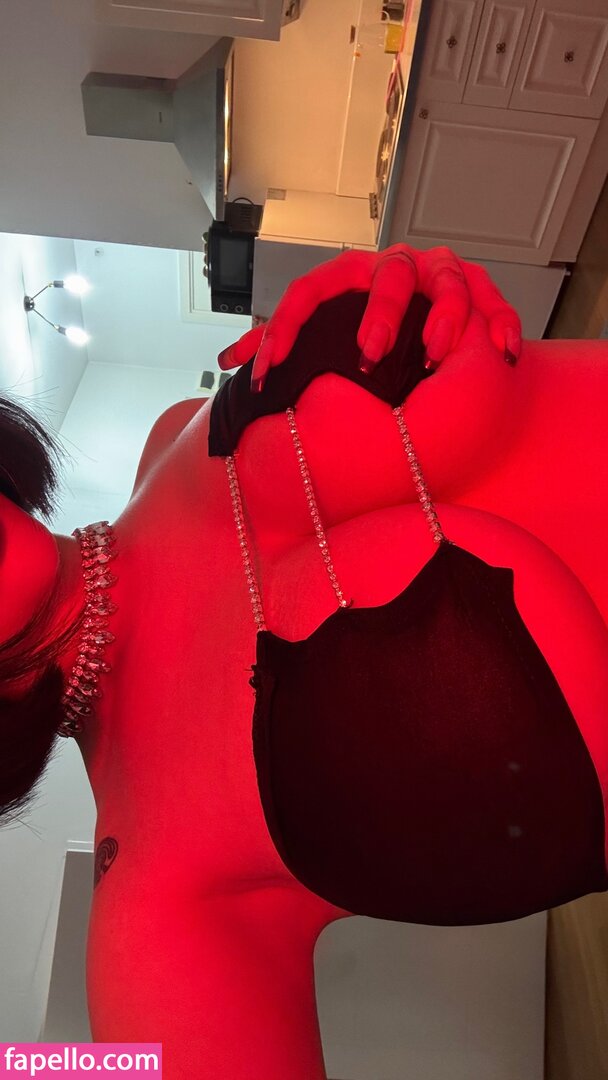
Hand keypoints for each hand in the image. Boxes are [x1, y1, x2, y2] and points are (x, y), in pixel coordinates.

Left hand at [217, 245, 521, 391]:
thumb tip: (227, 363)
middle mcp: (395, 266)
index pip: (310, 290)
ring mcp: (439, 272)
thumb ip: (279, 340)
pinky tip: (502, 350)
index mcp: (348, 274)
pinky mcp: (477, 286)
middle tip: (369, 353)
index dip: (285, 327)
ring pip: (447, 281)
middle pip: (389, 278)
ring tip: (435, 352)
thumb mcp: (323, 328)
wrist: (424, 310)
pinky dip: (502, 321)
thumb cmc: (364, 321)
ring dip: (444, 316)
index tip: (270, 369)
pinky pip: (494, 299)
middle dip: (380, 314)